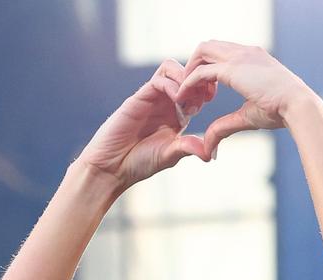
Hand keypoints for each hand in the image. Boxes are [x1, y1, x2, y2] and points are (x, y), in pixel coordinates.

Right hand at [74, 59, 216, 189]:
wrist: (111, 167)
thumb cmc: (138, 163)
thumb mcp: (170, 155)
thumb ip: (188, 148)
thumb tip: (209, 154)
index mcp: (176, 114)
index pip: (195, 88)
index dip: (206, 88)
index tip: (211, 99)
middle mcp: (164, 102)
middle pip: (185, 72)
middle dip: (198, 79)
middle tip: (204, 97)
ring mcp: (151, 98)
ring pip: (171, 68)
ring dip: (185, 78)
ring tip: (189, 100)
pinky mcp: (138, 98)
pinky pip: (158, 79)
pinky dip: (172, 85)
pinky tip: (178, 102)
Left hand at [175, 41, 318, 157]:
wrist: (298, 105)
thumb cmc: (280, 112)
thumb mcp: (247, 116)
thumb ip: (225, 126)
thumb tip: (209, 148)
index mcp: (253, 58)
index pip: (222, 53)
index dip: (209, 70)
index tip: (206, 95)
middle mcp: (245, 52)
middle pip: (208, 46)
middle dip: (194, 66)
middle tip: (192, 93)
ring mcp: (239, 57)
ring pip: (202, 51)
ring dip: (189, 70)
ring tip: (186, 94)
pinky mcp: (232, 69)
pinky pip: (201, 71)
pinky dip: (188, 82)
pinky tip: (182, 97)